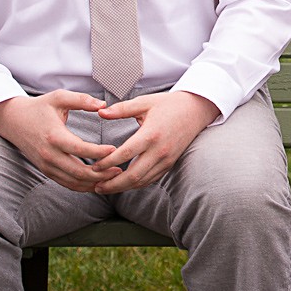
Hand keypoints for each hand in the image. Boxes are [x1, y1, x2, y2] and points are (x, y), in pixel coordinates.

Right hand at [0, 90, 117, 192]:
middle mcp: (49, 154)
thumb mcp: (59, 97)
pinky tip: (96, 182)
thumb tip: (103, 105)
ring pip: (73, 181)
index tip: (114, 150)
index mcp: (54, 136)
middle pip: (78, 171)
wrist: (13, 121)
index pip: (80, 149)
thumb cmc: (39, 107)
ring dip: (93, 182)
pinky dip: (82, 186)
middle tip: (119, 170)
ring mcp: (46, 165)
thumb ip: (81, 100)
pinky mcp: (46, 170)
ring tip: (112, 177)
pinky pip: (66, 183)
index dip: (98, 152)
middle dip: (101, 173)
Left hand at [88, 90, 220, 194]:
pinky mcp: (170, 164)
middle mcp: (159, 151)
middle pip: (133, 175)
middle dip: (113, 184)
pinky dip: (136, 184)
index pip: (125, 154)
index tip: (94, 167)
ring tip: (106, 188)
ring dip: (122, 187)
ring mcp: (166, 160)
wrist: (196, 110)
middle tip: (96, 186)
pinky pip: (150, 179)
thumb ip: (121, 109)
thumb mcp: (145, 102)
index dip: (107, 163)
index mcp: (151, 134)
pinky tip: (124, 184)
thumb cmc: (169, 104)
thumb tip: (100, 113)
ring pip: (142, 181)